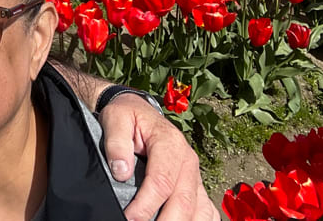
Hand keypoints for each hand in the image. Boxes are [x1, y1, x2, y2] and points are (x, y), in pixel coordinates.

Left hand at [100, 93, 217, 220]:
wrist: (140, 112)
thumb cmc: (128, 116)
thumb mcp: (116, 118)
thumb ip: (116, 142)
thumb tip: (121, 171)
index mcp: (170, 144)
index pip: (161, 182)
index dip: (145, 205)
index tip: (129, 218)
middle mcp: (188, 161)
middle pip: (183, 201)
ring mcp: (194, 175)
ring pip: (198, 209)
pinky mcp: (195, 185)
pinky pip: (207, 210)